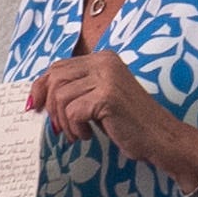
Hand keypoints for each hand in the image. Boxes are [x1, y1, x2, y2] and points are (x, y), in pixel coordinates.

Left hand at [22, 44, 182, 175]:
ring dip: (64, 121)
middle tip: (59, 127)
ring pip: (61, 96)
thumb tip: (40, 97)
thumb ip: (78, 90)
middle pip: (56, 78)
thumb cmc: (130, 123)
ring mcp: (107, 77)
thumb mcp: (101, 98)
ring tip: (78, 133)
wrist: (161, 138)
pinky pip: (72, 111)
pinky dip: (75, 128)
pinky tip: (88, 135)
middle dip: (51, 106)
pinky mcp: (107, 96)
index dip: (41, 86)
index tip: (36, 107)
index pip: (59, 66)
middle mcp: (105, 62)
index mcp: (103, 58)